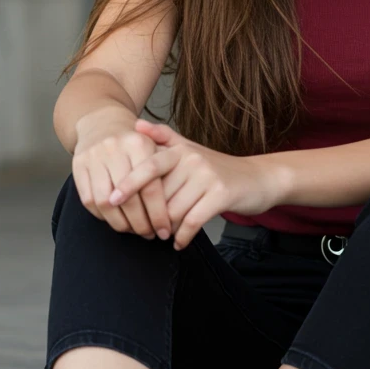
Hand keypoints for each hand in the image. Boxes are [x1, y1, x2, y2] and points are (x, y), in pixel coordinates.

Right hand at [72, 114, 172, 240]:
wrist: (102, 123)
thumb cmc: (135, 143)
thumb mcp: (156, 146)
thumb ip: (168, 174)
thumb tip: (178, 215)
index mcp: (139, 144)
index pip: (151, 189)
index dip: (158, 215)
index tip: (164, 231)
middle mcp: (115, 148)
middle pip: (129, 199)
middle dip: (140, 223)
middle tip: (149, 234)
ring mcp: (93, 157)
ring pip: (106, 202)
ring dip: (120, 223)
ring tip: (133, 230)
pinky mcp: (78, 166)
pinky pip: (89, 200)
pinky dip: (102, 216)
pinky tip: (116, 220)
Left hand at [107, 118, 284, 248]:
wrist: (257, 178)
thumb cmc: (217, 168)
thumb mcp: (191, 149)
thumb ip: (164, 138)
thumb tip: (137, 124)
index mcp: (180, 149)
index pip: (148, 165)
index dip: (128, 183)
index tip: (112, 200)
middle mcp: (192, 159)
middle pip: (159, 195)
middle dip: (149, 216)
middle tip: (142, 230)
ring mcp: (207, 176)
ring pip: (173, 211)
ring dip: (166, 229)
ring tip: (164, 235)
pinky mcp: (221, 195)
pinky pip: (192, 221)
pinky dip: (182, 237)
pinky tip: (179, 243)